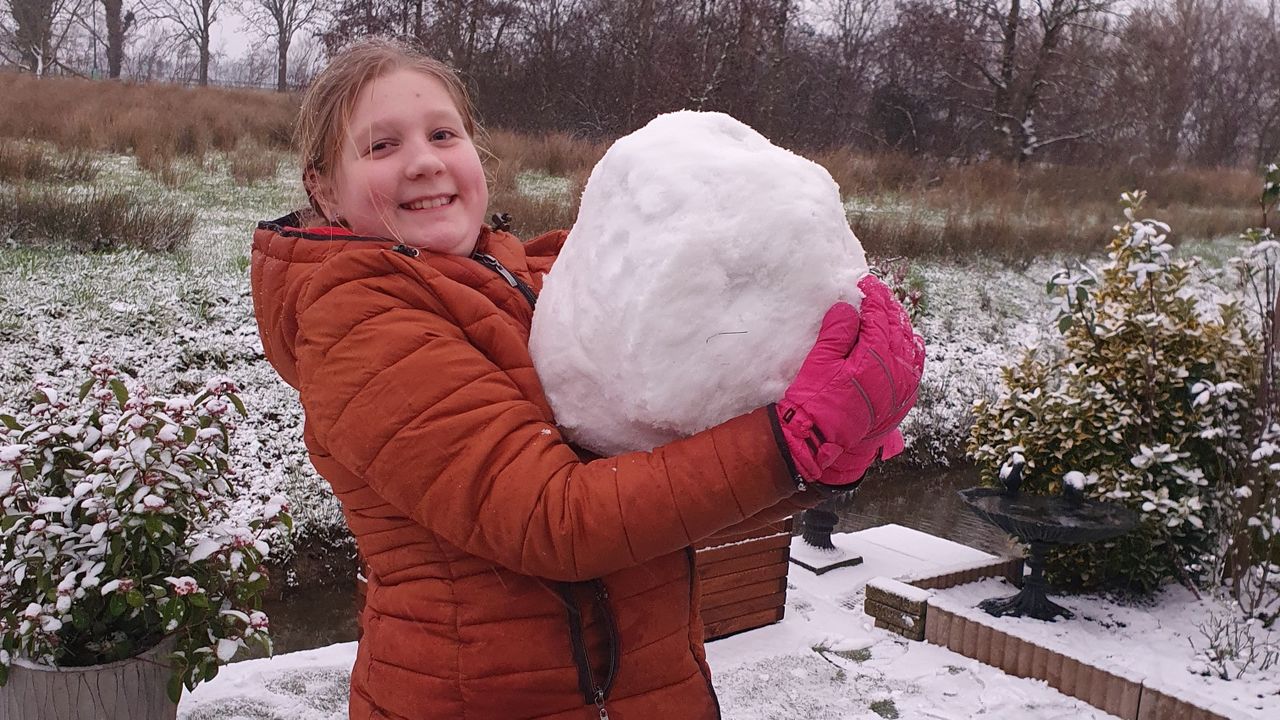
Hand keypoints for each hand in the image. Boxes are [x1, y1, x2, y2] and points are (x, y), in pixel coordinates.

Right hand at [777, 275, 924, 482]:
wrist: (820, 445)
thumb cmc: (815, 404)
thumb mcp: (819, 362)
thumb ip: (836, 332)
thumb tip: (848, 308)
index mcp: (875, 358)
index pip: (879, 317)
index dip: (873, 297)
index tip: (865, 283)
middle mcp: (896, 371)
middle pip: (897, 328)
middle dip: (888, 308)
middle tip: (876, 293)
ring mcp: (903, 387)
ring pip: (909, 345)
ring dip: (900, 326)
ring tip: (889, 312)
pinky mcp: (902, 399)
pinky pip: (914, 366)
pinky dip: (910, 349)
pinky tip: (906, 341)